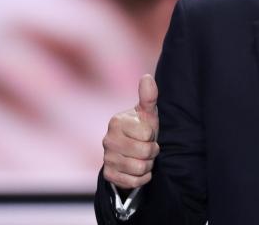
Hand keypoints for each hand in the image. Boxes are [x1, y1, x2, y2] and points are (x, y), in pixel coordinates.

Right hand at [102, 74, 160, 188]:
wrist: (132, 150)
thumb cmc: (142, 127)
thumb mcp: (148, 113)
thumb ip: (149, 96)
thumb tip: (146, 77)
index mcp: (116, 122)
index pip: (147, 134)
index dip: (152, 135)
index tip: (147, 133)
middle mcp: (107, 140)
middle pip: (145, 152)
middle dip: (152, 151)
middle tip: (148, 146)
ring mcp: (106, 158)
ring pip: (140, 168)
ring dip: (148, 165)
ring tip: (143, 157)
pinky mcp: (108, 175)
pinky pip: (133, 182)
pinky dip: (142, 178)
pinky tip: (139, 169)